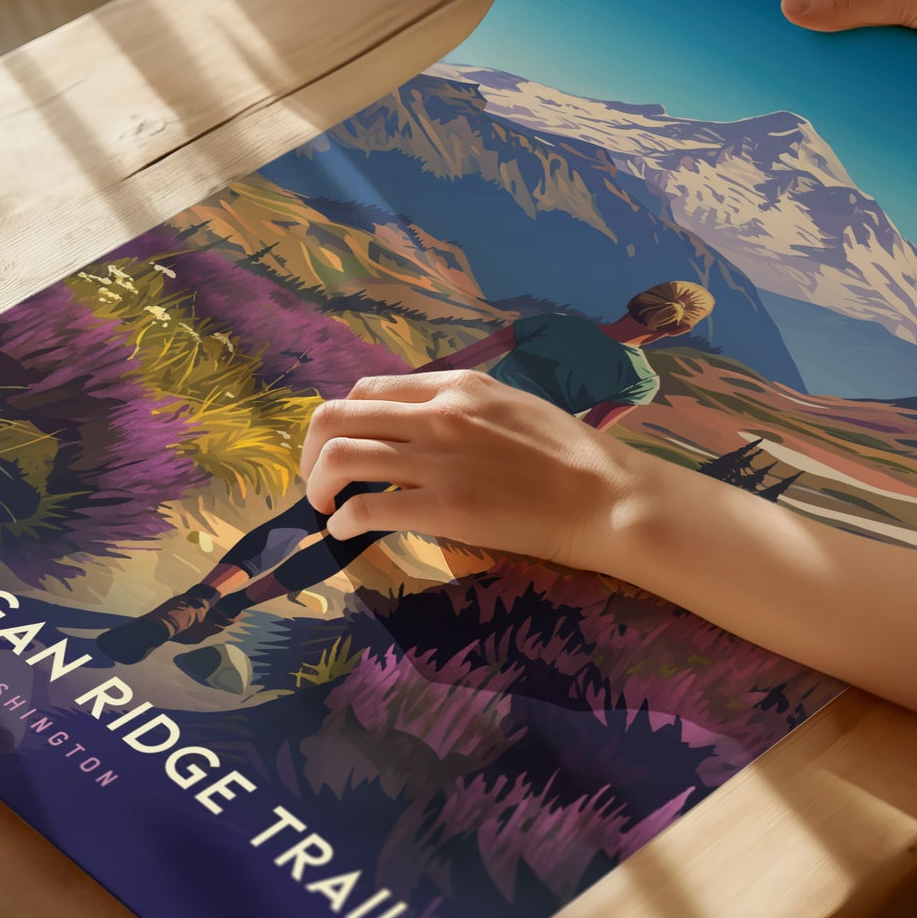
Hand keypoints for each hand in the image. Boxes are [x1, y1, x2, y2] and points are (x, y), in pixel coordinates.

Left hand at [298, 370, 639, 565]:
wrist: (604, 495)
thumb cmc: (568, 454)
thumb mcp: (509, 405)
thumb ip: (460, 408)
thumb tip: (419, 425)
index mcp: (455, 386)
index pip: (368, 389)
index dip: (342, 419)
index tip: (340, 445)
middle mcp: (437, 414)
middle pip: (337, 416)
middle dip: (312, 449)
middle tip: (317, 478)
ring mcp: (437, 460)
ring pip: (340, 456)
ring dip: (319, 484)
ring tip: (326, 505)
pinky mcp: (443, 507)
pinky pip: (366, 506)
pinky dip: (344, 520)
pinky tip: (346, 531)